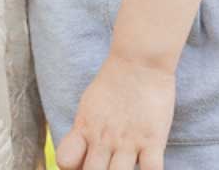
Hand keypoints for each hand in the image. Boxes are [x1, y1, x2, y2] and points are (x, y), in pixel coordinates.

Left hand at [54, 54, 174, 169]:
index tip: (82, 166)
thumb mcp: (88, 105)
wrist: (139, 60)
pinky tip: (148, 168)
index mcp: (85, 128)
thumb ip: (82, 132)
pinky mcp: (153, 140)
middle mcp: (103, 138)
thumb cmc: (113, 83)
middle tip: (105, 168)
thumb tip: (75, 158)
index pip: (65, 161)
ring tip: (123, 168)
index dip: (71, 169)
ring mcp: (128, 141)